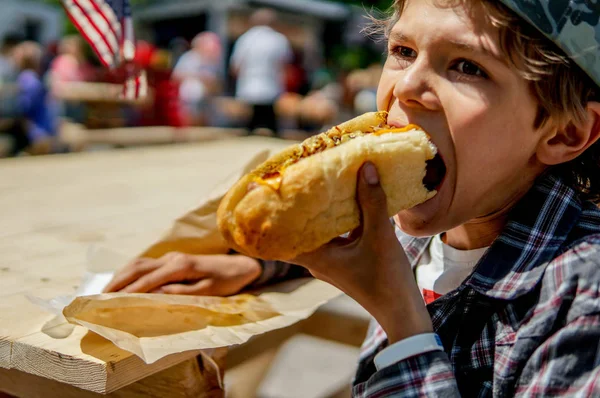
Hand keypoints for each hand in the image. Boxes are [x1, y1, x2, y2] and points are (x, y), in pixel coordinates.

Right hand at [102, 253, 261, 295]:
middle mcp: (172, 258)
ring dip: (120, 277)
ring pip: (138, 263)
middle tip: (97, 299)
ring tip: (104, 293)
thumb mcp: (208, 292)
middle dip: (116, 282)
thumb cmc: (227, 281)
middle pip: (137, 267)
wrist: (241, 265)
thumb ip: (182, 292)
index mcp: (181, 266)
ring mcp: (171, 257)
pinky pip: (145, 265)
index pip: (148, 279)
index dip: (128, 291)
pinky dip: (130, 274)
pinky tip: (122, 284)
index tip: (110, 303)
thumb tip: (155, 294)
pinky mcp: (172, 260)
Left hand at [291, 163, 432, 342]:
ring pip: (320, 230)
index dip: (274, 214)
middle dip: (300, 204)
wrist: (402, 311)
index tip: (268, 190)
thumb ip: (372, 202)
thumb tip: (365, 167)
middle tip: (297, 176)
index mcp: (317, 257)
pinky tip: (348, 198)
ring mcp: (332, 260)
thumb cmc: (386, 280)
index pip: (283, 234)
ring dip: (321, 209)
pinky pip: (336, 234)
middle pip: (301, 228)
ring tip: (321, 180)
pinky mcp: (346, 260)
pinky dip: (338, 218)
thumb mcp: (380, 237)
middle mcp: (319, 260)